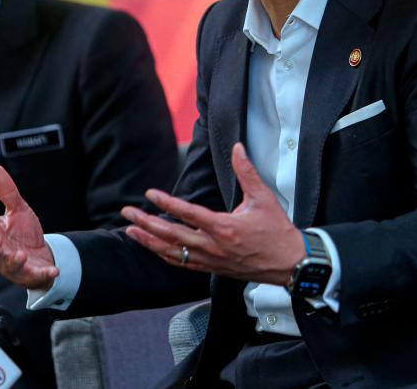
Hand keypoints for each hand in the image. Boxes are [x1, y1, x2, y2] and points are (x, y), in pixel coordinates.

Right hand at [0, 164, 59, 289]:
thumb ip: (7, 192)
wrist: (42, 255)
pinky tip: (54, 270)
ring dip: (14, 261)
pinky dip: (44, 274)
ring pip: (9, 266)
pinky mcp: (31, 275)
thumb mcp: (18, 210)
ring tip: (21, 255)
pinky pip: (36, 276)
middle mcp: (0, 252)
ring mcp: (14, 266)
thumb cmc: (24, 234)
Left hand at [122, 142, 306, 284]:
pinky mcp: (213, 269)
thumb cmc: (277, 231)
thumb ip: (247, 172)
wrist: (289, 264)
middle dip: (146, 223)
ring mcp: (211, 260)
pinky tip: (154, 249)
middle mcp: (213, 246)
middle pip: (171, 235)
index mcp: (224, 227)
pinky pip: (183, 264)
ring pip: (172, 253)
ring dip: (149, 242)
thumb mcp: (264, 198)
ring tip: (130, 231)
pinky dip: (165, 256)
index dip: (166, 203)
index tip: (149, 194)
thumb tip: (238, 148)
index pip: (187, 213)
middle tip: (127, 212)